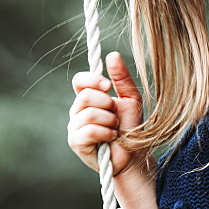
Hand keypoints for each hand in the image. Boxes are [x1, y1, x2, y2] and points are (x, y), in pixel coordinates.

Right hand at [67, 52, 144, 175]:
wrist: (134, 155)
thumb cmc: (131, 127)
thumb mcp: (131, 98)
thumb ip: (122, 78)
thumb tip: (112, 54)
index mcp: (89, 98)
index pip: (79, 81)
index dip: (92, 79)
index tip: (108, 85)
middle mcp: (77, 111)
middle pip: (85, 96)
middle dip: (107, 104)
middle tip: (116, 116)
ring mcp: (74, 127)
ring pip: (88, 113)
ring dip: (110, 121)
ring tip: (115, 129)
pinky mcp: (76, 142)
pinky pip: (88, 130)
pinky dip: (105, 132)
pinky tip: (112, 138)